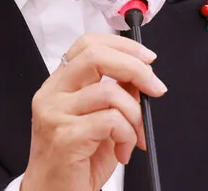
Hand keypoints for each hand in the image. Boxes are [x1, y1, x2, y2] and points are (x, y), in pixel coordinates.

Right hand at [20, 34, 167, 190]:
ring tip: (134, 138)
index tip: (147, 58)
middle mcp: (52, 94)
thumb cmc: (76, 163)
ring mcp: (55, 114)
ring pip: (110, 92)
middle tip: (155, 88)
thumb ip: (115, 95)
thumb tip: (142, 78)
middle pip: (96, 56)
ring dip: (135, 116)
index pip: (87, 44)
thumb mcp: (99, 121)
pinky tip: (123, 151)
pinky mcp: (65, 137)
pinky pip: (111, 121)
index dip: (122, 45)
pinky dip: (128, 135)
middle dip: (135, 68)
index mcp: (58, 85)